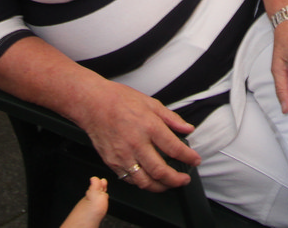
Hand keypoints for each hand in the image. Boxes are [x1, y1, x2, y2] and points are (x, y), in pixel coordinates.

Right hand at [73, 80, 198, 192]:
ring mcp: (123, 155)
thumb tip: (187, 128)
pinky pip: (130, 179)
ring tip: (168, 184)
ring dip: (160, 187)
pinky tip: (149, 180)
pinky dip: (142, 183)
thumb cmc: (119, 100)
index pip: (174, 148)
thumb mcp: (150, 103)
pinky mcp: (112, 162)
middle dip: (176, 179)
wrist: (92, 104)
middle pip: (161, 171)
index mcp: (149, 126)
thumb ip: (171, 118)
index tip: (195, 160)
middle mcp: (136, 144)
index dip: (188, 157)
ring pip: (145, 181)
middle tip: (184, 179)